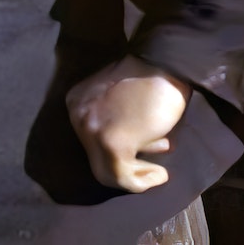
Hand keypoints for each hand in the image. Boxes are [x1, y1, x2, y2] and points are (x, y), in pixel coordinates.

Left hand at [66, 55, 190, 192]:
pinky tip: (161, 174)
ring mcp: (90, 129)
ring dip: (136, 174)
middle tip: (154, 161)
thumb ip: (120, 119)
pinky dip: (143, 181)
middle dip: (128, 163)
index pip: (92, 140)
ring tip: (159, 171)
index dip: (122, 150)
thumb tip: (136, 148)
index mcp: (78, 101)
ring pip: (106, 172)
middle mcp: (77, 115)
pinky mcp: (110, 143)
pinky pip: (122, 177)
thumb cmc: (154, 79)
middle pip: (96, 157)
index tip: (147, 148)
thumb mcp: (126, 101)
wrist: (166, 63)